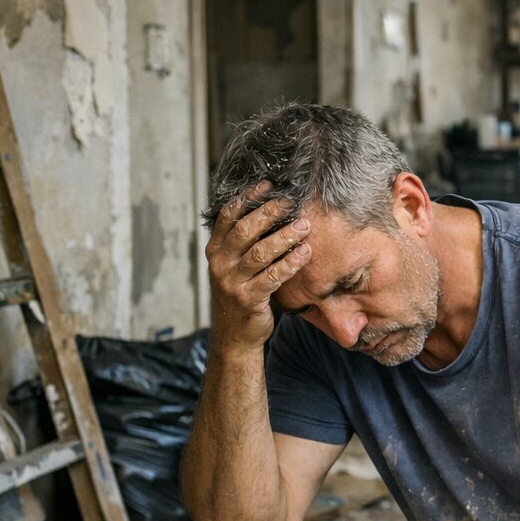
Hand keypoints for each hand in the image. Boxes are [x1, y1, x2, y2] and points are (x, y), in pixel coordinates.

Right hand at [206, 181, 309, 348]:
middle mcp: (219, 263)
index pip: (228, 215)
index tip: (268, 185)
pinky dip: (290, 263)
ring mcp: (232, 282)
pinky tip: (304, 253)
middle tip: (290, 203)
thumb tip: (270, 210)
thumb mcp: (233, 266)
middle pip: (244, 230)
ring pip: (260, 252)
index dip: (248, 198)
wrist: (235, 335)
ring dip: (284, 236)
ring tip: (304, 226)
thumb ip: (243, 243)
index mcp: (215, 250)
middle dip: (268, 212)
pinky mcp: (248, 299)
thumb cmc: (241, 293)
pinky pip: (272, 276)